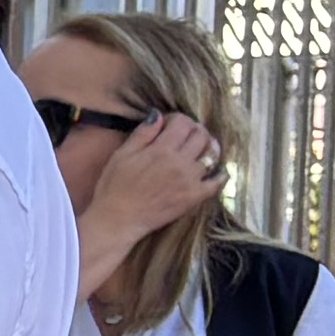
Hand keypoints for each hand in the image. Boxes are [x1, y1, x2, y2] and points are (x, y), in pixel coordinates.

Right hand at [74, 111, 217, 292]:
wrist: (118, 219)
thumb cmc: (114, 187)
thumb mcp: (122, 154)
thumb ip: (143, 134)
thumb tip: (159, 115)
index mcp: (161, 149)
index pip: (183, 123)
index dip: (178, 119)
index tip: (170, 125)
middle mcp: (180, 162)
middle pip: (201, 135)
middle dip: (195, 130)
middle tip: (186, 135)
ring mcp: (190, 180)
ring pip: (211, 155)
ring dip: (209, 147)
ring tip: (202, 148)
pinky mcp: (194, 197)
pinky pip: (217, 182)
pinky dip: (220, 174)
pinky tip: (217, 171)